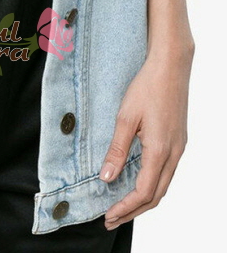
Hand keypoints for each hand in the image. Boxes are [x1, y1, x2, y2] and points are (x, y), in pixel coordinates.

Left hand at [101, 35, 193, 229]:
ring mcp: (178, 148)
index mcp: (160, 150)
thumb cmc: (147, 87)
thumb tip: (106, 177)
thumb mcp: (125, 117)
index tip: (108, 215)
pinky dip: (150, 184)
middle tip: (111, 218)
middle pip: (156, 195)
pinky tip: (136, 182)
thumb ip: (117, 150)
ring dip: (142, 199)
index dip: (125, 207)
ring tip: (121, 206)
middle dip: (133, 210)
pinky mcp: (177, 141)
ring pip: (163, 185)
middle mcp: (174, 154)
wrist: (170, 67)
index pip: (143, 192)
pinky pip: (165, 172)